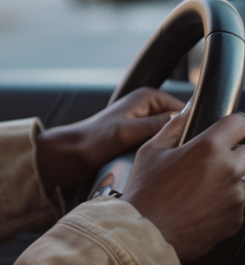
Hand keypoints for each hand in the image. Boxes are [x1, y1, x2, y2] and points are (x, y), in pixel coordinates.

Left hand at [35, 87, 183, 195]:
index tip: (189, 149)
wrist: (72, 154)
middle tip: (177, 159)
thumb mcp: (127, 132)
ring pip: (172, 138)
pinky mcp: (141, 138)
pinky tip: (160, 167)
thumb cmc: (93, 141)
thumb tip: (184, 120)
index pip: (187, 112)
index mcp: (149, 97)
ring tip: (167, 164)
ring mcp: (146, 123)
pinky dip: (161, 155)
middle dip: (180, 141)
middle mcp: (149, 107)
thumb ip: (155, 124)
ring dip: (170, 150)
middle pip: (181, 126)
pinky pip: (161, 146)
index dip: (191, 130)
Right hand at [122, 111, 244, 261]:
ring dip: (232, 177)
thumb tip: (185, 113)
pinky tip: (204, 203)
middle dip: (237, 150)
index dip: (234, 123)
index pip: (239, 123)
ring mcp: (237, 197)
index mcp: (209, 149)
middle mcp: (230, 171)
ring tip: (205, 184)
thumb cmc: (146, 192)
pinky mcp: (238, 219)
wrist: (148, 232)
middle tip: (216, 157)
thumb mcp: (151, 151)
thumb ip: (173, 128)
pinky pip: (240, 202)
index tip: (230, 127)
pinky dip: (228, 199)